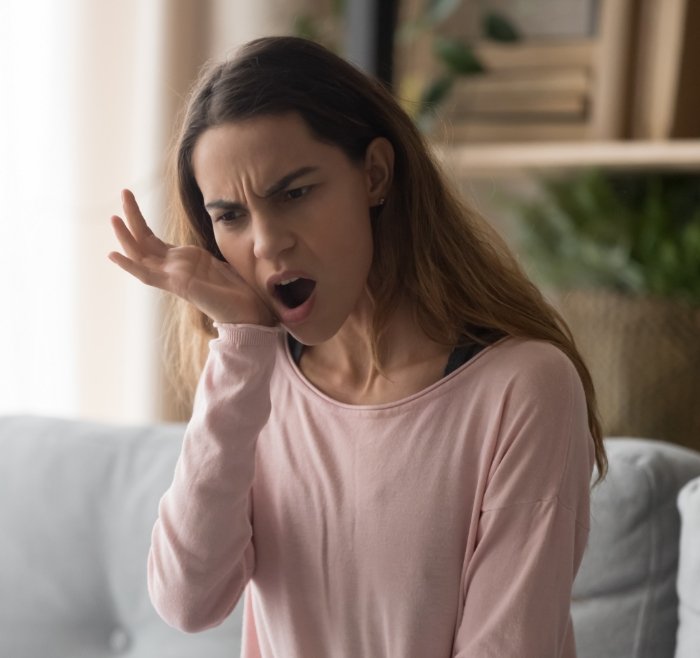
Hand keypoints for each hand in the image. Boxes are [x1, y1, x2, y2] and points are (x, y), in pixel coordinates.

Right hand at [108, 189, 275, 325]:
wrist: (248, 310)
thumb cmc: (236, 289)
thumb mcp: (218, 262)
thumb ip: (205, 254)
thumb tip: (211, 242)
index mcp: (182, 260)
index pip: (152, 239)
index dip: (140, 221)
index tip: (129, 200)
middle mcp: (173, 267)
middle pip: (144, 240)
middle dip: (133, 217)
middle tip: (124, 191)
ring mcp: (173, 276)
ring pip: (141, 254)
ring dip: (126, 236)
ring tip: (113, 217)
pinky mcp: (177, 285)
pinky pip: (147, 276)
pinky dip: (129, 266)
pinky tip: (112, 254)